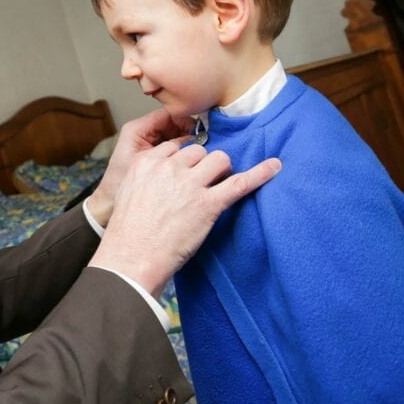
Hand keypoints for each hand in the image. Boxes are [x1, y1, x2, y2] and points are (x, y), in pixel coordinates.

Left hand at [84, 109, 194, 225]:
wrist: (107, 206)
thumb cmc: (119, 185)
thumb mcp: (147, 164)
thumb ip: (170, 151)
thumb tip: (197, 140)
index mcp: (137, 129)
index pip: (169, 114)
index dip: (187, 121)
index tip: (203, 133)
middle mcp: (142, 133)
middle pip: (174, 125)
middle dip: (190, 134)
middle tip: (207, 146)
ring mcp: (148, 145)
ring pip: (175, 137)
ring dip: (188, 145)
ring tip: (202, 157)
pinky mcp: (153, 157)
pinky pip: (172, 150)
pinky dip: (183, 155)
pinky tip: (193, 166)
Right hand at [89, 140, 280, 297]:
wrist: (132, 256)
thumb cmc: (128, 232)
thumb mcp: (128, 192)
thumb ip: (147, 177)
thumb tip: (163, 176)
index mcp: (147, 163)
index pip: (175, 147)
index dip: (184, 160)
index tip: (187, 169)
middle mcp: (169, 168)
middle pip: (198, 152)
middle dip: (203, 165)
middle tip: (201, 185)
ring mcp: (190, 185)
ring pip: (218, 159)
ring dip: (221, 170)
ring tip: (218, 187)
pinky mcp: (208, 205)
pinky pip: (239, 183)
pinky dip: (260, 174)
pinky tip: (275, 166)